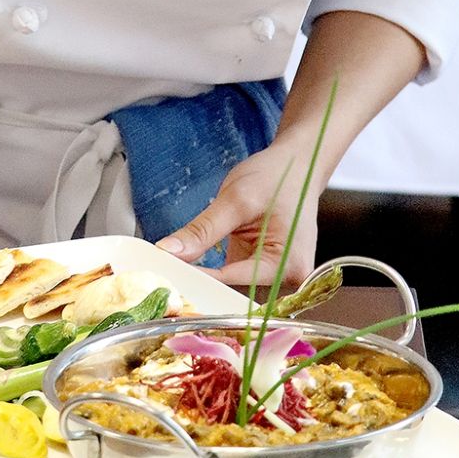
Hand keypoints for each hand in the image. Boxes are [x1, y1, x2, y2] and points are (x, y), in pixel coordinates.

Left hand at [156, 141, 320, 285]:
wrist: (297, 166)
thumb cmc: (276, 177)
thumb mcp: (236, 200)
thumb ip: (202, 230)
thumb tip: (169, 252)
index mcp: (288, 265)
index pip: (232, 281)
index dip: (196, 277)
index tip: (164, 273)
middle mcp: (286, 278)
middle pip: (233, 291)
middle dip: (198, 282)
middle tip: (161, 274)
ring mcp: (275, 276)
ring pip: (229, 287)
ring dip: (202, 280)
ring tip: (169, 271)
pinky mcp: (262, 270)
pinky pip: (232, 278)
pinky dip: (210, 274)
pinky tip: (186, 268)